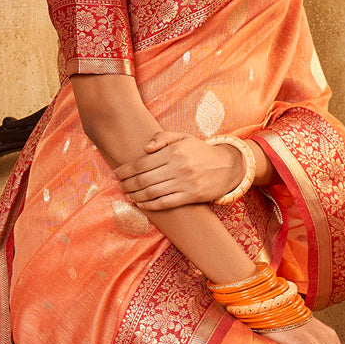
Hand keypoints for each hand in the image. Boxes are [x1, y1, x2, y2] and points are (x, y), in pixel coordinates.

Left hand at [112, 130, 242, 209]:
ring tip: (127, 195)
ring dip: (135, 195)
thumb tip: (144, 148)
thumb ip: (162, 138)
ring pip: (152, 192)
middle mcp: (178, 167)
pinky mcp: (190, 196)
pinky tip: (141, 204)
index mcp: (174, 152)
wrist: (228, 166)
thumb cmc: (201, 152)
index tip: (116, 173)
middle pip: (144, 179)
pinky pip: (165, 203)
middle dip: (127, 184)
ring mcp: (184, 183)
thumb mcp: (183, 137)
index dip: (125, 170)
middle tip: (119, 186)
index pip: (142, 163)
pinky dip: (150, 205)